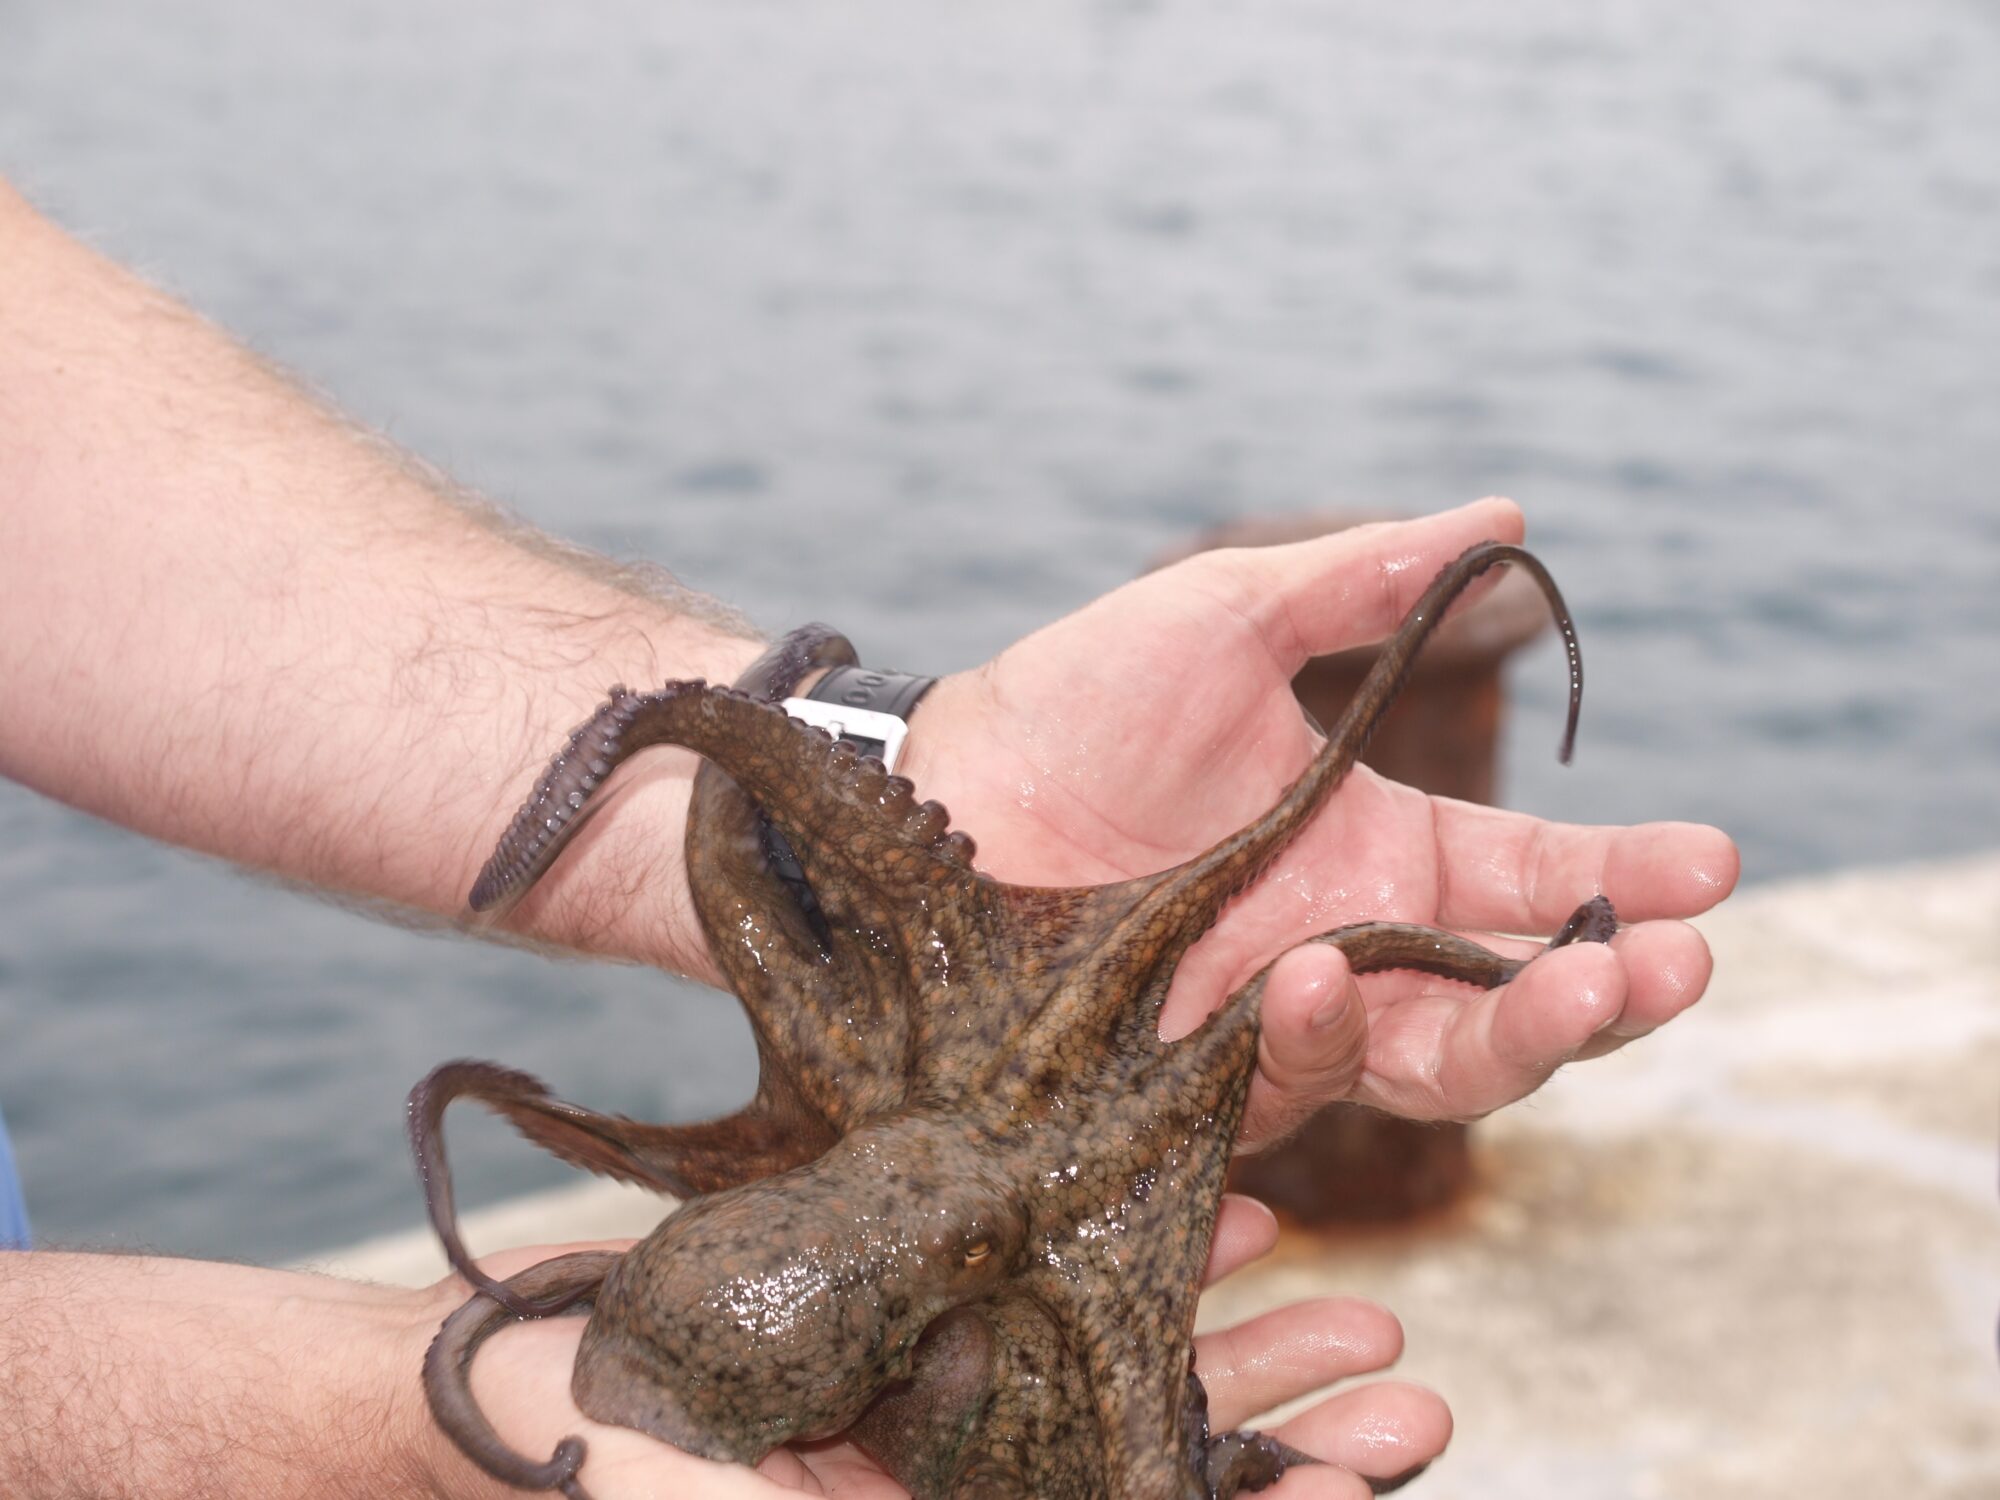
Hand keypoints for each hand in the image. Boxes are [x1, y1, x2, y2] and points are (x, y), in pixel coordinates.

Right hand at [429, 1204, 1446, 1497]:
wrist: (504, 1400)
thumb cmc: (615, 1474)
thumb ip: (849, 1499)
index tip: (1373, 1469)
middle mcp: (969, 1472)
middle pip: (1165, 1464)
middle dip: (1289, 1437)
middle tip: (1409, 1387)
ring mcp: (946, 1399)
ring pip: (1131, 1378)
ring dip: (1243, 1351)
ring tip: (1363, 1311)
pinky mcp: (915, 1313)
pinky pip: (1051, 1287)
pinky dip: (1136, 1255)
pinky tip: (1231, 1212)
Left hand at [902, 499, 1737, 1147]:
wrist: (932, 792)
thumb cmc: (1073, 699)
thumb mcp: (1227, 615)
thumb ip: (1363, 578)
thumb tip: (1510, 511)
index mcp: (1375, 847)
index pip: (1530, 879)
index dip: (1626, 876)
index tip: (1714, 863)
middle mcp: (1347, 944)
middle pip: (1513, 1004)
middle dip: (1608, 992)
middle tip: (1674, 963)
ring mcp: (1276, 1021)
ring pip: (1436, 1068)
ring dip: (1520, 1035)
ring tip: (1571, 977)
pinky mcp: (1196, 1081)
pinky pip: (1292, 1083)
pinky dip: (1323, 1034)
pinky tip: (1320, 971)